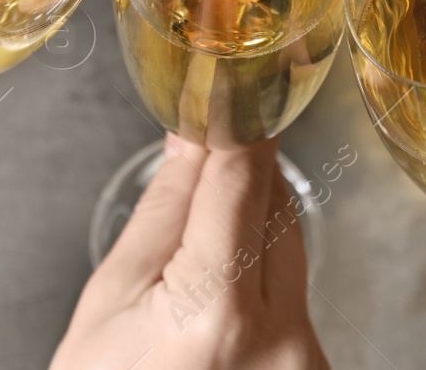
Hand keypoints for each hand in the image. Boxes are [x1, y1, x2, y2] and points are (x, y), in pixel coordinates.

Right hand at [52, 136, 327, 369]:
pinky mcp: (314, 368)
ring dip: (256, 215)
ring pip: (294, 245)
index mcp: (215, 314)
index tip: (235, 84)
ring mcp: (305, 360)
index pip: (242, 183)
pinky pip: (297, 289)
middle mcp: (279, 339)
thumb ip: (163, 211)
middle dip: (245, 169)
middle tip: (211, 138)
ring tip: (203, 224)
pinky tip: (225, 272)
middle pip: (277, 209)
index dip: (239, 124)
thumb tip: (194, 133)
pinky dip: (266, 265)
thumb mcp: (110, 300)